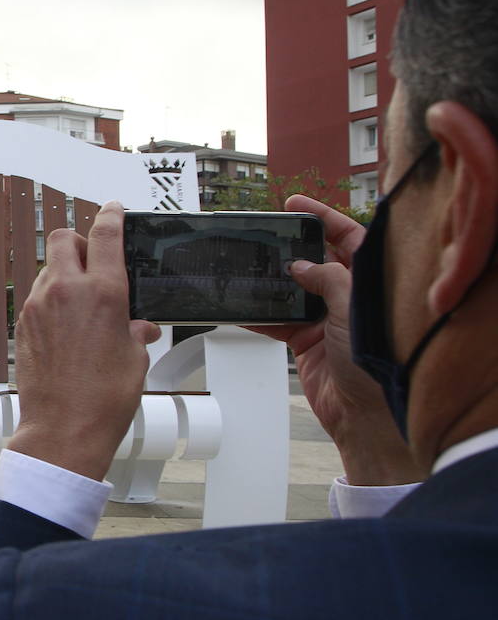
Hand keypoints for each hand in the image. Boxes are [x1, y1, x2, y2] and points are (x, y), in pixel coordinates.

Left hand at [8, 202, 160, 479]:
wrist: (64, 429)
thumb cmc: (104, 399)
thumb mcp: (135, 358)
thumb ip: (134, 330)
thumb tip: (138, 326)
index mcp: (103, 292)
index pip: (105, 234)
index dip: (111, 215)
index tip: (114, 209)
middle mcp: (66, 291)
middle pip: (63, 238)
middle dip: (78, 241)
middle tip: (93, 260)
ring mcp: (39, 306)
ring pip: (47, 268)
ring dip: (64, 273)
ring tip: (82, 304)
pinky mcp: (23, 325)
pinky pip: (37, 297)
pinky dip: (52, 300)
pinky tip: (66, 326)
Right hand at [246, 195, 422, 485]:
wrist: (364, 415)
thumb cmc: (377, 364)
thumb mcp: (354, 308)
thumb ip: (328, 278)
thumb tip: (302, 264)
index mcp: (369, 282)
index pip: (348, 237)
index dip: (323, 217)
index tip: (296, 205)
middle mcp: (348, 297)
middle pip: (316, 261)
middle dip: (291, 248)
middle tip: (266, 235)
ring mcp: (326, 319)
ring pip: (292, 290)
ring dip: (271, 282)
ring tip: (249, 267)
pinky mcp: (306, 341)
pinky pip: (276, 321)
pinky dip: (259, 315)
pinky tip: (243, 307)